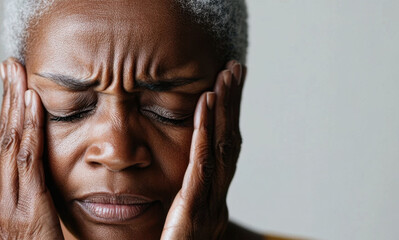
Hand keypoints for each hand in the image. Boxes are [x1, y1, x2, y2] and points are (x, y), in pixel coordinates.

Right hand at [0, 58, 63, 239]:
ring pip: (10, 146)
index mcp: (8, 204)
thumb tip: (53, 183)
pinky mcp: (26, 213)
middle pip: (3, 140)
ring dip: (14, 107)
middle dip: (6, 101)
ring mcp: (10, 207)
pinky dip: (28, 131)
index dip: (9, 115)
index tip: (15, 85)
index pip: (7, 149)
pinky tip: (31, 106)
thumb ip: (46, 205)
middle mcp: (4, 202)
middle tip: (10, 66)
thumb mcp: (45, 229)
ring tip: (18, 75)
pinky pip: (27, 164)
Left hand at [161, 61, 245, 239]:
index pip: (220, 152)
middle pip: (229, 144)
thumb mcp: (166, 230)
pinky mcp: (194, 216)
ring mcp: (209, 210)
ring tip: (226, 77)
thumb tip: (164, 190)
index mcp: (206, 205)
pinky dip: (206, 133)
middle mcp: (214, 204)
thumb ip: (170, 208)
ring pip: (223, 149)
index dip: (224, 118)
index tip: (223, 86)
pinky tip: (206, 105)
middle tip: (234, 70)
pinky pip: (202, 167)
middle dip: (233, 106)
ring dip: (225, 110)